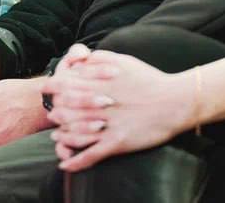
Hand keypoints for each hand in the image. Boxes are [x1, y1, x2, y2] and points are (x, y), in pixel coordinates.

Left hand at [43, 45, 194, 171]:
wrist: (175, 101)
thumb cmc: (150, 80)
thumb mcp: (124, 61)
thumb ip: (99, 59)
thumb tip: (80, 59)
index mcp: (101, 83)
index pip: (66, 85)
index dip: (54, 88)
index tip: (49, 91)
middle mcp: (100, 104)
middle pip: (66, 109)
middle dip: (55, 112)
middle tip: (52, 114)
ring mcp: (108, 124)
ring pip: (74, 133)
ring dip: (62, 137)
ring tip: (56, 139)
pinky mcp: (117, 142)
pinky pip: (91, 155)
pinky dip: (76, 161)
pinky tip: (65, 165)